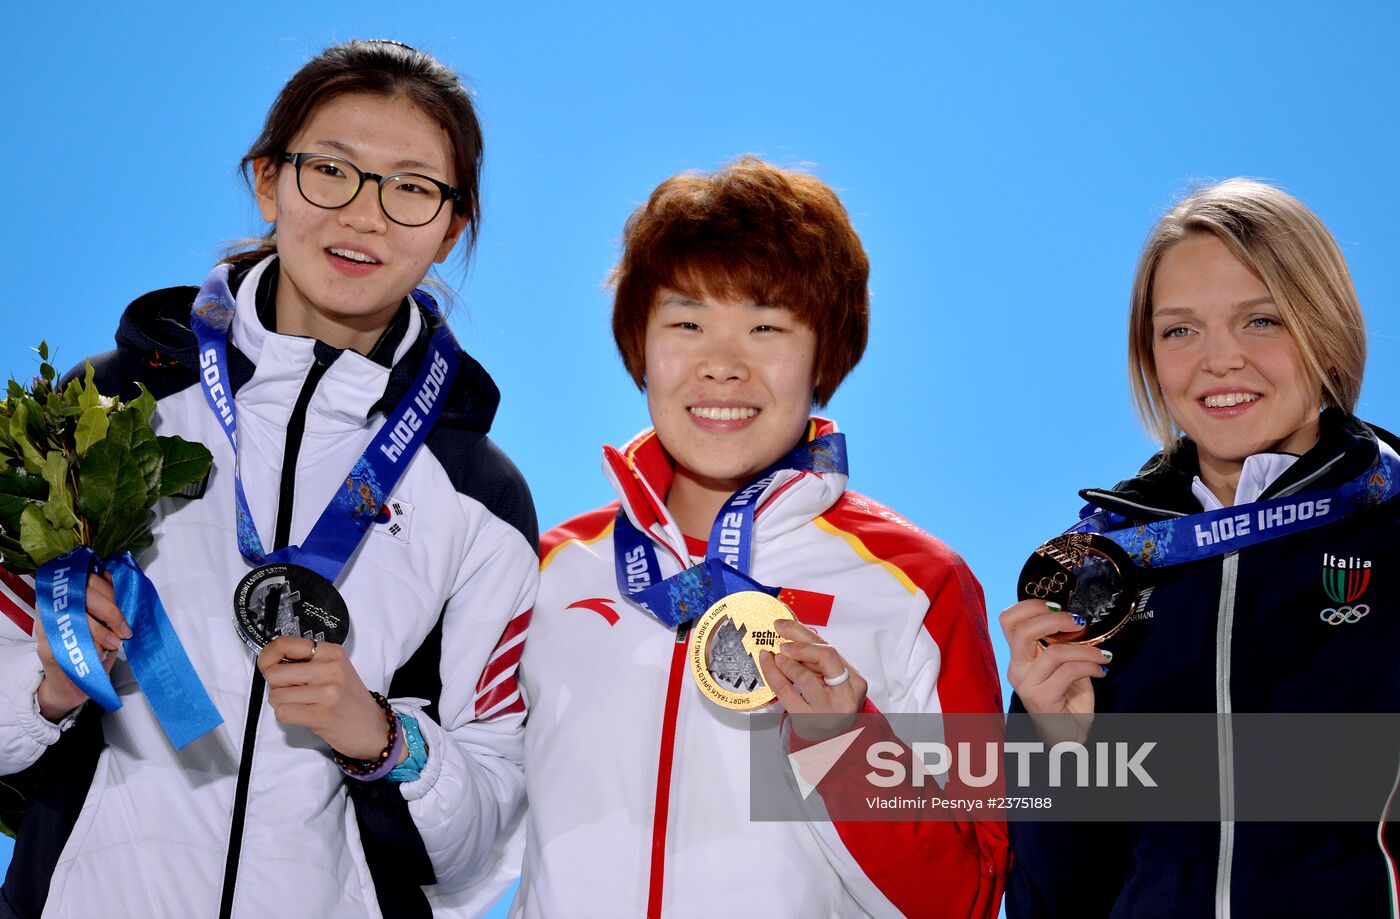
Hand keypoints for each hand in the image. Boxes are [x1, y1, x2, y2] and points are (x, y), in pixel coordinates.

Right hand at [35, 571, 127, 721]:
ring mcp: (47, 627)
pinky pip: (69, 641)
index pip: (86, 578)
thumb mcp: (104, 622)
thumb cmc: (92, 650)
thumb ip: (109, 603)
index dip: (109, 588)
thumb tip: (126, 587)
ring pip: (75, 616)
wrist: (74, 685)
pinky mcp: (48, 648)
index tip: (125, 603)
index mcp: (67, 596)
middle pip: (81, 594)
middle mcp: (52, 607)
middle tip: (124, 629)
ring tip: (115, 644)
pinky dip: (89, 647)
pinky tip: (99, 655)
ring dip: (101, 632)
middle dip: (110, 610)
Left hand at [258, 636, 399, 761]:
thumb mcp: (335, 670)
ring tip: (301, 705)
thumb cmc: (349, 700)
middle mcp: (330, 668)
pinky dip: (286, 716)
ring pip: (276, 695)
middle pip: (275, 673)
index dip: (268, 656)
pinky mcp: (321, 715)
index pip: (285, 644)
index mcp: (331, 652)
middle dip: (275, 686)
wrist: (373, 729)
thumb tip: (271, 661)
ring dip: (281, 703)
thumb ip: (307, 662)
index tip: (268, 665)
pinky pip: (283, 712)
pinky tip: (303, 716)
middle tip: (292, 691)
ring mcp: (327, 692)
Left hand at [759, 619, 866, 739]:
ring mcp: (827, 712)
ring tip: (776, 657)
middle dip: (800, 647)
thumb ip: (812, 651)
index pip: (830, 652)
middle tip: (782, 645)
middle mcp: (845, 697)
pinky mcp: (807, 722)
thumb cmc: (830, 701)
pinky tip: (768, 665)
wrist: (831, 736)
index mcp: (855, 682)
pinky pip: (786, 694)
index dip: (804, 637)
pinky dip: (773, 675)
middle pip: (824, 659)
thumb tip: (786, 627)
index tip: (782, 627)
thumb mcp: (828, 676)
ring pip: (805, 678)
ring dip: (787, 663)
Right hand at [1000, 598, 1109, 743]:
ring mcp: (1026, 684)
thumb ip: (1058, 641)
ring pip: (1054, 652)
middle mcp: (1016, 667)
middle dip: (1055, 619)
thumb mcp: (1061, 662)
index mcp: (1018, 655)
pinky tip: (1101, 669)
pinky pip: (1068, 672)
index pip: (1009, 619)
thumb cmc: (1067, 695)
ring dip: (1085, 649)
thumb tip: (1075, 618)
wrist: (1068, 732)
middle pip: (1023, 630)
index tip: (1058, 607)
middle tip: (1080, 622)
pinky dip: (1090, 665)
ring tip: (1102, 655)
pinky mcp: (1041, 698)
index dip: (1031, 606)